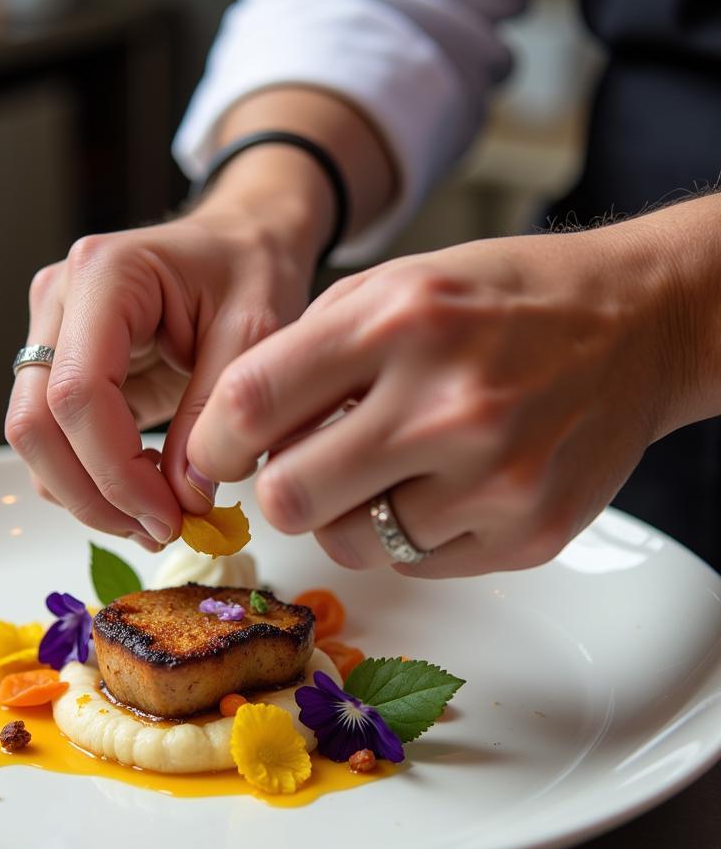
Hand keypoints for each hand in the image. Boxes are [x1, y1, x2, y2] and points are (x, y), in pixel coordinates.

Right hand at [4, 195, 317, 549]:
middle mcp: (59, 300)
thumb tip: (184, 500)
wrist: (240, 241)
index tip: (169, 515)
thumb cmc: (252, 269)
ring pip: (33, 440)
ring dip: (86, 495)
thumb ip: (217, 414)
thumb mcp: (257, 332)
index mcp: (106, 274)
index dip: (116, 470)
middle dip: (94, 495)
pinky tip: (142, 490)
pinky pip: (52, 438)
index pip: (78, 393)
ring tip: (156, 517)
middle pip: (35, 425)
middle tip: (160, 530)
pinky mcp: (59, 364)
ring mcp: (50, 332)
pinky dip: (87, 479)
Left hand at [187, 220, 690, 577]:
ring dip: (347, 515)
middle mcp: (446, 403)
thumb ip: (307, 353)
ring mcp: (493, 477)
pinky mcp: (527, 533)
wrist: (637, 322)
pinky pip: (414, 561)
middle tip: (303, 468)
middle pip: (289, 496)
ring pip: (349, 543)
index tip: (216, 453)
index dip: (211, 441)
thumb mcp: (394, 286)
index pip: (252, 402)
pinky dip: (409, 532)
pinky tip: (443, 486)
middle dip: (280, 488)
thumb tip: (238, 434)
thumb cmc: (502, 300)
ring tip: (387, 471)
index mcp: (398, 322)